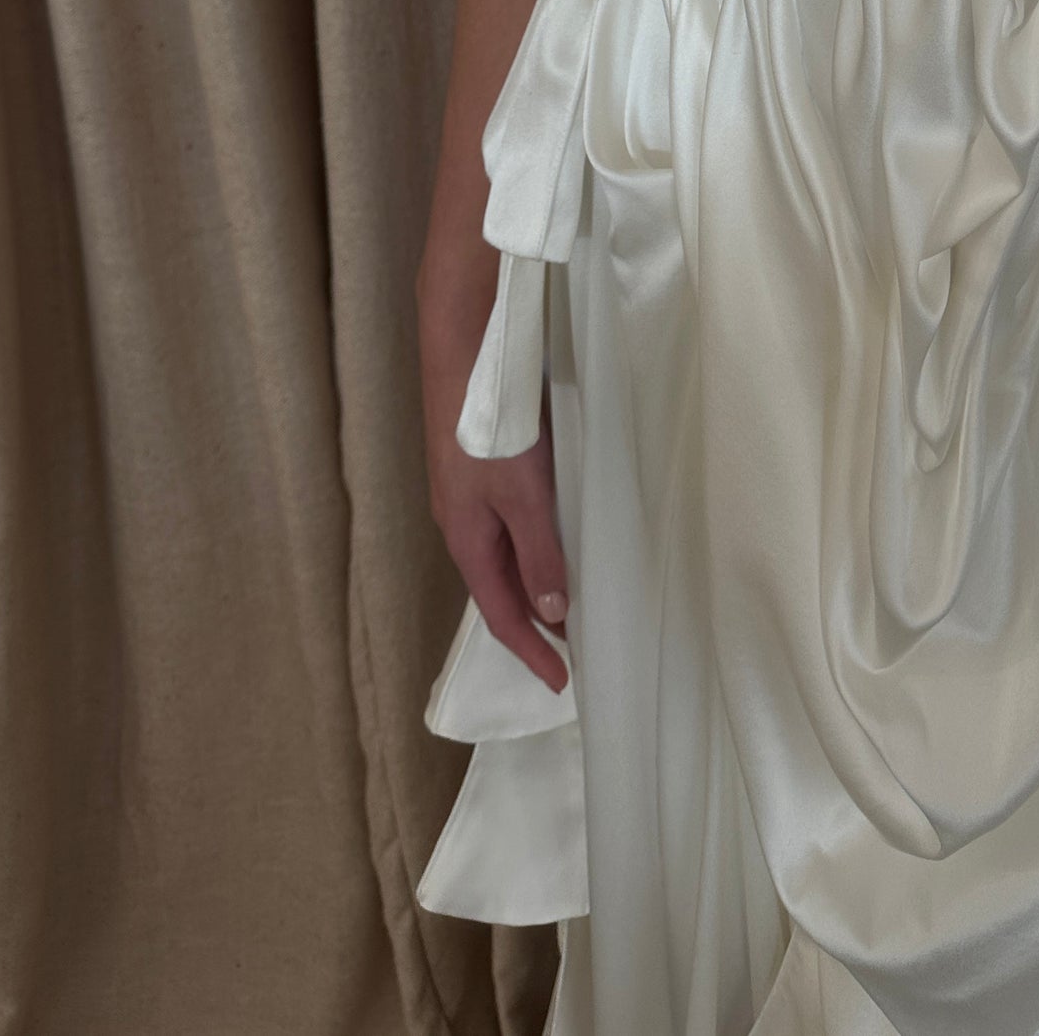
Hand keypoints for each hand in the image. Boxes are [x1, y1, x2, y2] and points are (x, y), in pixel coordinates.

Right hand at [421, 314, 570, 692]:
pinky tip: (556, 536)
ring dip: (536, 582)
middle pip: (500, 589)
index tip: (562, 683)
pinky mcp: (480, 469)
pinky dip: (533, 545)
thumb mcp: (524, 495)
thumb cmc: (492, 427)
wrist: (463, 355)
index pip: (502, 615)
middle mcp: (463, 525)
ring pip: (505, 556)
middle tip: (574, 647)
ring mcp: (468, 496)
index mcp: (468, 541)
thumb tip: (554, 611)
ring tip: (572, 600)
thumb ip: (539, 552)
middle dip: (534, 622)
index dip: (532, 651)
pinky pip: (508, 525)